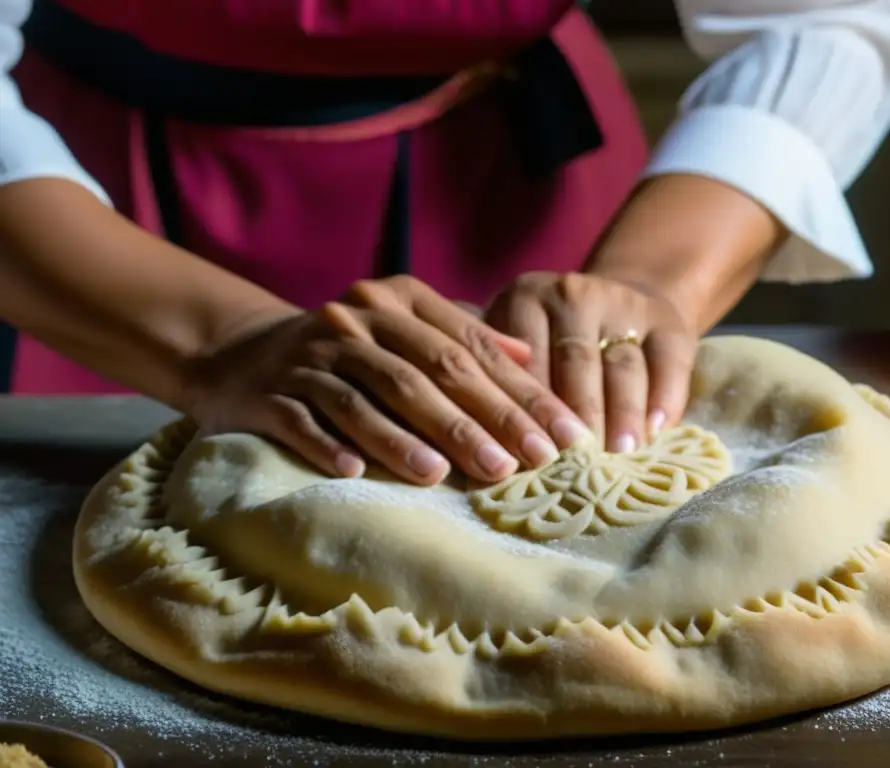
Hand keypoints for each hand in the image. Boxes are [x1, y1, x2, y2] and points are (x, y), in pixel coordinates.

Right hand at [185, 276, 589, 484]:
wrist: (245, 354)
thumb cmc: (349, 350)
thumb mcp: (404, 327)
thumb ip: (463, 337)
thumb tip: (531, 359)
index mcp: (396, 301)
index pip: (469, 349)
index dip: (520, 393)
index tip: (563, 436)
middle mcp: (354, 322)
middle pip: (425, 374)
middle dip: (477, 421)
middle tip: (522, 463)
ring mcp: (309, 357)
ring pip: (364, 399)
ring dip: (404, 439)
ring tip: (445, 475)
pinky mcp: (268, 392)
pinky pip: (300, 419)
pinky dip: (326, 444)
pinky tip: (353, 472)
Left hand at [485, 272, 697, 451]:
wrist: (617, 304)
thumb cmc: (547, 345)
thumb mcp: (510, 345)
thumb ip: (491, 380)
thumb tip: (466, 440)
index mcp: (524, 299)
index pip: (526, 359)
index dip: (528, 409)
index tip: (529, 455)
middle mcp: (573, 294)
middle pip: (576, 360)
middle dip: (578, 415)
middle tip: (577, 462)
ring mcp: (623, 303)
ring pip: (622, 363)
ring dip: (622, 411)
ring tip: (620, 454)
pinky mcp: (666, 319)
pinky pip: (668, 360)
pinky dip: (664, 396)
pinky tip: (657, 431)